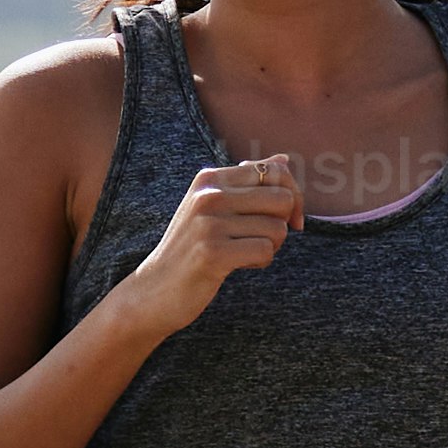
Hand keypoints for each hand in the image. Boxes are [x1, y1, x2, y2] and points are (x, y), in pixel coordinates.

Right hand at [115, 151, 307, 333]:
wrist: (155, 288)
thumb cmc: (191, 247)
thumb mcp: (212, 207)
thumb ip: (247, 183)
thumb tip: (283, 159)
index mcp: (210, 178)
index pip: (274, 171)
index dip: (293, 195)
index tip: (289, 218)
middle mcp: (208, 195)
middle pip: (282, 199)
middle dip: (284, 223)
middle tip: (265, 239)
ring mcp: (208, 224)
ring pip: (277, 228)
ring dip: (271, 246)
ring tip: (245, 253)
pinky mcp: (212, 253)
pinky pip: (265, 251)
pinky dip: (261, 262)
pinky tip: (239, 265)